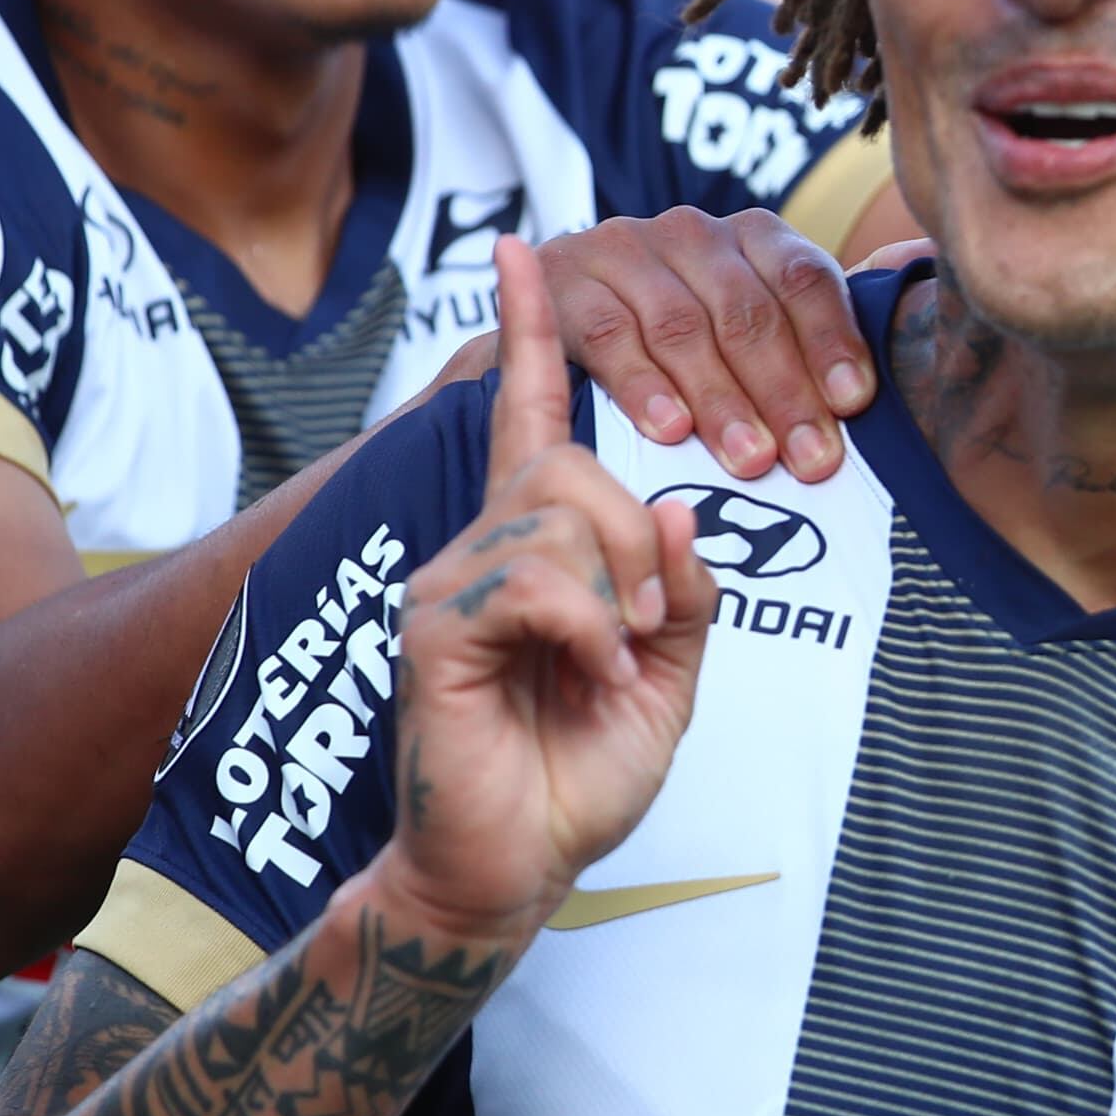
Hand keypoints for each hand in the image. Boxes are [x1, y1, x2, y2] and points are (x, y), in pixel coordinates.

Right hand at [368, 237, 714, 946]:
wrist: (516, 866)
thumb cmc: (578, 772)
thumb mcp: (669, 672)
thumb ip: (681, 589)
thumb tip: (673, 508)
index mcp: (536, 548)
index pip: (529, 416)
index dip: (530, 333)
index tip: (524, 249)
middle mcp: (479, 547)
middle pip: (571, 465)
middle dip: (633, 539)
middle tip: (646, 628)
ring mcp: (448, 582)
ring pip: (556, 515)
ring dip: (615, 589)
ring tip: (609, 660)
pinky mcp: (433, 625)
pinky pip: (533, 577)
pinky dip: (585, 625)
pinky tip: (583, 672)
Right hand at [431, 208, 877, 481]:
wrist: (556, 330)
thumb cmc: (682, 349)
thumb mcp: (751, 332)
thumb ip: (820, 332)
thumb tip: (913, 305)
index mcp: (753, 237)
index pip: (805, 280)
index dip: (833, 341)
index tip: (854, 405)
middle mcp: (693, 233)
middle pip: (749, 311)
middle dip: (786, 391)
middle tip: (810, 461)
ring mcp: (624, 251)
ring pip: (685, 327)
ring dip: (723, 399)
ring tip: (751, 460)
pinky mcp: (565, 283)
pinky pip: (611, 334)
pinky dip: (643, 385)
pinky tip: (671, 429)